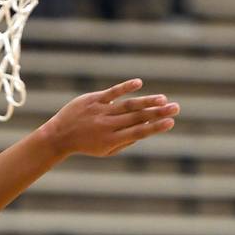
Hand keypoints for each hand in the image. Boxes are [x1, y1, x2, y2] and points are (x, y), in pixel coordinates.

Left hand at [40, 80, 178, 159]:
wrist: (58, 136)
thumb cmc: (86, 144)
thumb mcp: (105, 150)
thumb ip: (125, 142)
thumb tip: (145, 131)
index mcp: (112, 140)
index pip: (138, 132)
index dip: (155, 127)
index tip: (171, 123)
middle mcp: (107, 125)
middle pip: (137, 118)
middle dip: (158, 113)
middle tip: (176, 108)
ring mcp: (100, 111)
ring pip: (127, 105)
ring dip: (146, 101)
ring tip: (163, 99)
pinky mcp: (92, 99)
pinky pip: (111, 92)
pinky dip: (125, 88)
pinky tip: (139, 84)